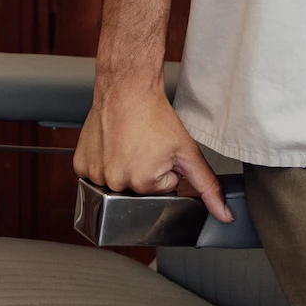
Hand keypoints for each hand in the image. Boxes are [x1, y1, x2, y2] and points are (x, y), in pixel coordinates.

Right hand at [73, 80, 232, 224]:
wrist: (128, 89)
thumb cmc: (155, 116)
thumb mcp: (188, 152)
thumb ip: (207, 187)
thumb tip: (224, 215)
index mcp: (141, 183)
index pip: (160, 190)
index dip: (165, 170)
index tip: (160, 150)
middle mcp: (114, 182)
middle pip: (138, 189)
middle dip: (146, 171)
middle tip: (146, 146)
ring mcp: (94, 174)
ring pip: (117, 182)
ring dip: (125, 168)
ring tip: (129, 144)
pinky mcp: (81, 164)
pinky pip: (96, 174)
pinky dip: (105, 163)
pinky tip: (113, 146)